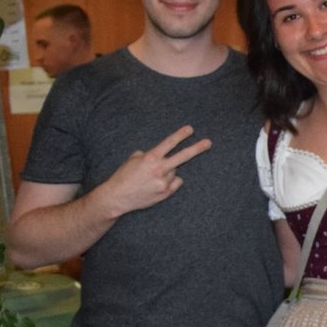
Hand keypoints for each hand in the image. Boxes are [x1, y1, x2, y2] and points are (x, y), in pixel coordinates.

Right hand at [97, 126, 211, 218]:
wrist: (117, 197)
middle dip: (196, 148)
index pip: (169, 143)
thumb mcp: (133, 159)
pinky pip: (175, 182)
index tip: (190, 129)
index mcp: (150, 158)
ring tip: (152, 177)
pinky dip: (170, 181)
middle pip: (182, 157)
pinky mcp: (165, 193)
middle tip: (208, 143)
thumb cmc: (124, 176)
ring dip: (168, 171)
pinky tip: (157, 184)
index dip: (180, 135)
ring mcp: (163, 182)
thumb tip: (160, 154)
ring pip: (174, 171)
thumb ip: (148, 154)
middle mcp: (159, 169)